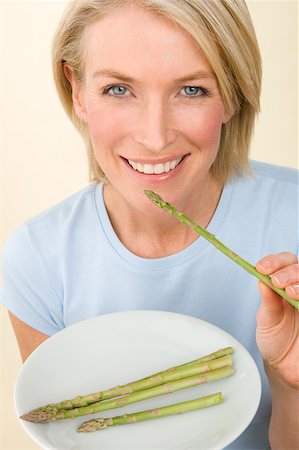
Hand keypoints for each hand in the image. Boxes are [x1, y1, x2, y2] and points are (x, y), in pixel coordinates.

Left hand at [255, 252, 298, 388]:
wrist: (285, 366)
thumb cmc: (275, 340)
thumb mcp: (266, 320)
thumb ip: (268, 302)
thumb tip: (262, 281)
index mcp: (285, 284)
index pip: (285, 262)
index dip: (275, 261)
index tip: (262, 268)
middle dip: (289, 272)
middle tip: (278, 282)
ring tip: (290, 292)